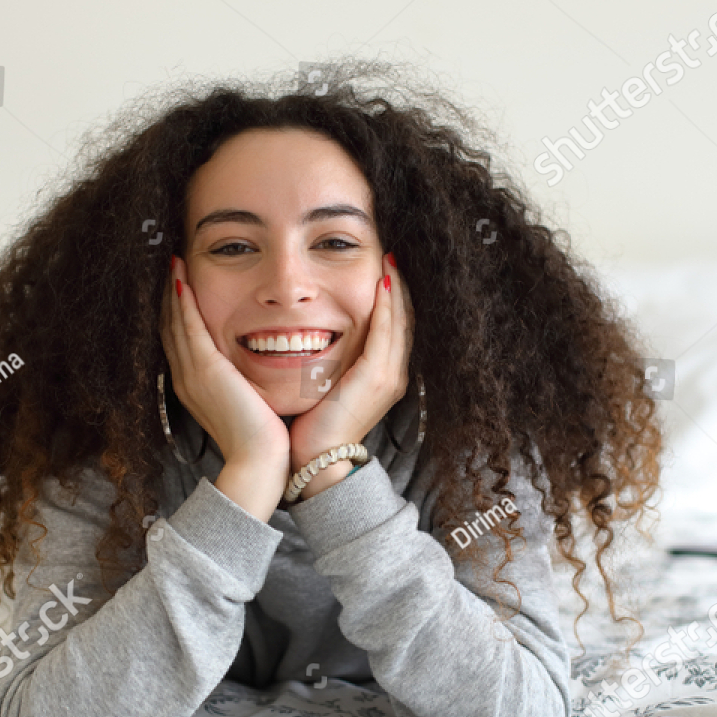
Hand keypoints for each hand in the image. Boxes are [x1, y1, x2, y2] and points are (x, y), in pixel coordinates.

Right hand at [162, 256, 290, 517]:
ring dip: (171, 289)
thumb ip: (243, 382)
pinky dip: (183, 301)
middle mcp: (186, 377)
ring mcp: (191, 374)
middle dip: (168, 293)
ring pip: (173, 321)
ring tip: (171, 260)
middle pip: (169, 325)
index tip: (178, 281)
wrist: (258, 463)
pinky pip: (187, 326)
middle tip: (169, 261)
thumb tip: (250, 368)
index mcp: (195, 385)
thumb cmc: (261, 438)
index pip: (179, 338)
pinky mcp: (204, 371)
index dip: (176, 309)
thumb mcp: (247, 403)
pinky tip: (180, 277)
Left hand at [289, 253, 412, 499]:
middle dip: (397, 285)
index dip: (391, 297)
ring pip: (399, 321)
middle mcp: (392, 374)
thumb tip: (313, 338)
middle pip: (402, 319)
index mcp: (382, 376)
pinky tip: (381, 282)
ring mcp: (388, 376)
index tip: (382, 269)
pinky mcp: (377, 378)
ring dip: (395, 288)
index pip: (393, 326)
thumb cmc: (313, 427)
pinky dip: (386, 305)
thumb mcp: (325, 387)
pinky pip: (386, 332)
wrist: (315, 461)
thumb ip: (329, 362)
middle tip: (391, 254)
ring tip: (389, 259)